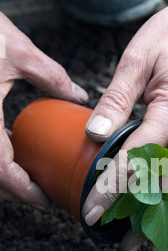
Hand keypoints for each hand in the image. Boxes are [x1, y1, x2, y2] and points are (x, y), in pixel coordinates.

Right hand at [0, 12, 87, 207]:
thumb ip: (52, 77)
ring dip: (0, 177)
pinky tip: (4, 146)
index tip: (43, 200)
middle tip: (37, 193)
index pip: (1, 169)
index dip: (23, 190)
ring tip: (24, 176)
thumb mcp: (18, 51)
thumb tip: (77, 95)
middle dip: (12, 191)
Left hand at [82, 0, 167, 228]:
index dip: (111, 190)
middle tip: (120, 244)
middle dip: (139, 216)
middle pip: (163, 184)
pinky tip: (159, 205)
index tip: (93, 211)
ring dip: (160, 212)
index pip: (136, 161)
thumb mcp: (136, 60)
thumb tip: (94, 135)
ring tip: (140, 238)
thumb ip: (115, 100)